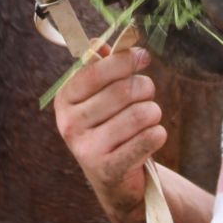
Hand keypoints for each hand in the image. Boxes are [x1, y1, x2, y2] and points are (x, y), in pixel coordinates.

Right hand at [53, 46, 165, 222]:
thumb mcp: (100, 97)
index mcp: (64, 100)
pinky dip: (158, 134)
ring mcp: (86, 149)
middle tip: (148, 92)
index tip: (143, 56)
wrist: (114, 181)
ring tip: (148, 119)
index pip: (95, 71)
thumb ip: (100, 67)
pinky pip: (148, 139)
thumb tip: (99, 42)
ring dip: (153, 113)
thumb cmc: (110, 128)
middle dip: (145, 87)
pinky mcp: (108, 170)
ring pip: (140, 114)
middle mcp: (69, 124)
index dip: (124, 60)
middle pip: (123, 91)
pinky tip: (154, 136)